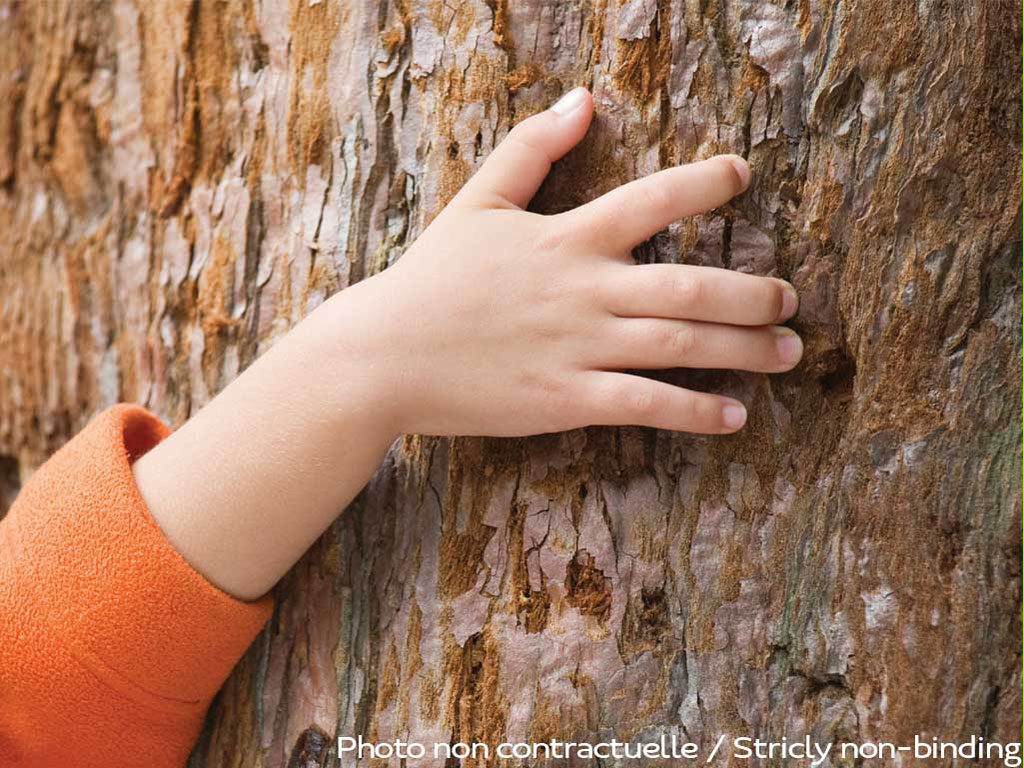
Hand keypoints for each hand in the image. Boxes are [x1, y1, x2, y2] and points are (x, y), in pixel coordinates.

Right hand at [328, 86, 800, 437]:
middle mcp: (584, 290)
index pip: (650, 200)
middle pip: (688, 284)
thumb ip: (531, 148)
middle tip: (791, 299)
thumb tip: (580, 99)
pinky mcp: (566, 399)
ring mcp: (578, 347)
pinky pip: (644, 404)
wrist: (384, 356)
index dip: (703, 184)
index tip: (744, 175)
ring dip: (743, 349)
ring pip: (679, 344)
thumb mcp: (477, 202)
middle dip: (751, 293)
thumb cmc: (431, 279)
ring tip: (789, 353)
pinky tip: (735, 417)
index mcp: (565, 237)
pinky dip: (694, 411)